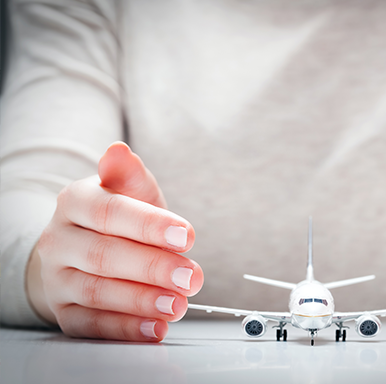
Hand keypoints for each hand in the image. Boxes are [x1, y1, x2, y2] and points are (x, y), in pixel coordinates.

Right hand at [28, 142, 202, 341]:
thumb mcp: (130, 192)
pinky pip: (92, 324)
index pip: (110, 212)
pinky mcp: (64, 312)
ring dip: (142, 301)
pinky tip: (156, 328)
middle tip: (193, 277)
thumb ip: (131, 177)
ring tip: (179, 305)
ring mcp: (57, 278)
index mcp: (75, 202)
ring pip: (97, 292)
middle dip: (153, 268)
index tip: (187, 235)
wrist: (83, 248)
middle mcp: (59, 240)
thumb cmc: (119, 218)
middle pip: (105, 255)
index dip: (150, 226)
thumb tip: (118, 151)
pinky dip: (126, 329)